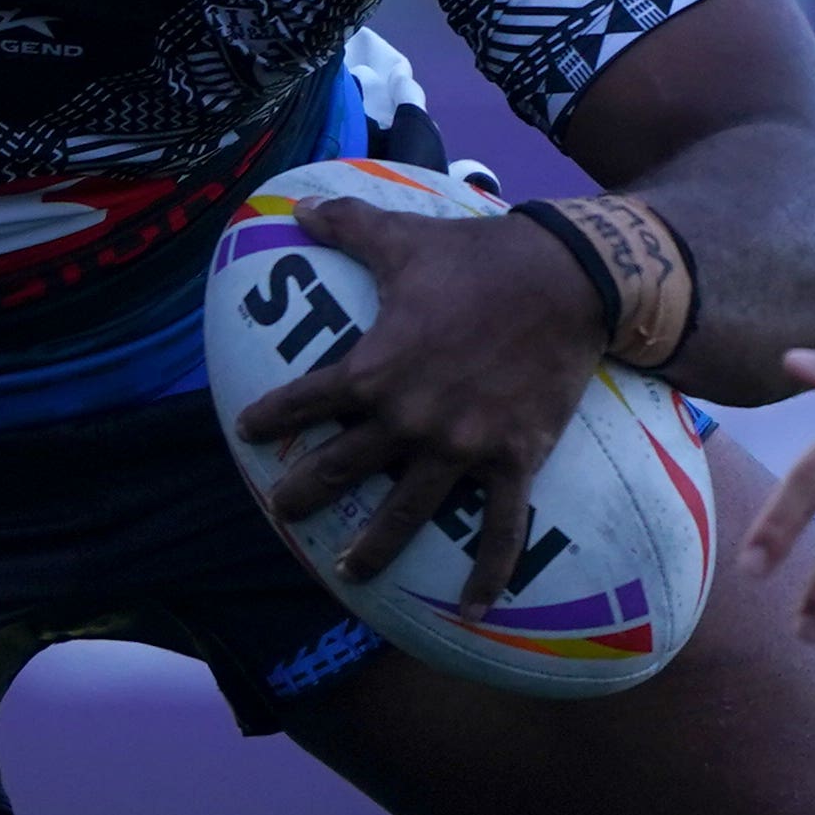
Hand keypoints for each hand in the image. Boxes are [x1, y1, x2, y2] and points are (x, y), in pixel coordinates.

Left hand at [230, 196, 601, 590]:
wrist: (567, 278)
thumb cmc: (478, 257)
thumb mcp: (404, 239)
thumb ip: (347, 227)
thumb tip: (298, 206)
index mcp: (375, 369)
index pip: (307, 400)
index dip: (272, 416)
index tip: (247, 431)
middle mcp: (410, 419)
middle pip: (343, 468)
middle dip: (305, 494)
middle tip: (281, 515)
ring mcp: (461, 447)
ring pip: (407, 511)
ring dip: (375, 547)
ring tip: (349, 573)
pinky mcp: (513, 459)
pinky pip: (501, 529)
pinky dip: (488, 573)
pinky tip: (471, 608)